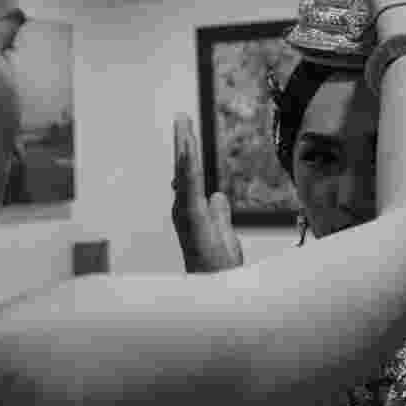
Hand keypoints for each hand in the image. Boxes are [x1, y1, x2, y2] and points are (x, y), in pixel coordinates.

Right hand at [171, 115, 243, 272]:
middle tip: (182, 118)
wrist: (216, 287)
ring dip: (184, 149)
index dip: (188, 152)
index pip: (190, 175)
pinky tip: (188, 151)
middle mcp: (185, 211)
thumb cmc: (217, 266)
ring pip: (185, 175)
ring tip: (184, 127)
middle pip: (183, 170)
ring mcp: (187, 214)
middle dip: (183, 143)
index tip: (187, 130)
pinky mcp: (193, 218)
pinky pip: (190, 187)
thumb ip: (219, 213)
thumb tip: (218, 196)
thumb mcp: (223, 232)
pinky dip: (187, 167)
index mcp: (192, 211)